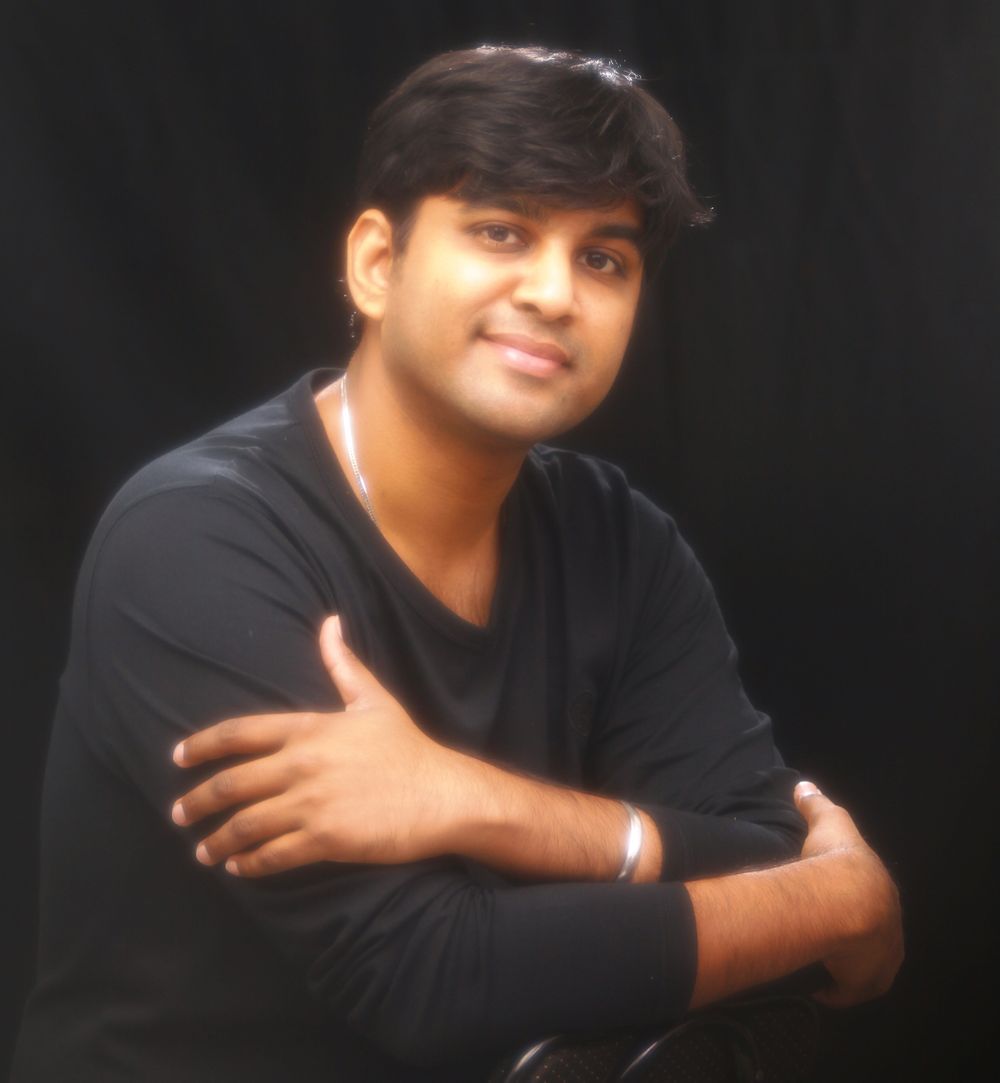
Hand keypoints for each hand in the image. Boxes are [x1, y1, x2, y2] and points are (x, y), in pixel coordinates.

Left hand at [171, 615, 468, 875]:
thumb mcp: (373, 700)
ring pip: (245, 825)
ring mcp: (312, 803)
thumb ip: (342, 664)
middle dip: (196, 802)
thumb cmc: (408, 747)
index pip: (238, 733)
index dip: (201, 746)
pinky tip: (238, 868)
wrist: (442, 792)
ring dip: (217, 840)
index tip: (178, 758)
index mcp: (309, 729)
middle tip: (180, 814)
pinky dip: (248, 864)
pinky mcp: (326, 839)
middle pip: (230, 784)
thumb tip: (329, 622)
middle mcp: (303, 764)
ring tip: (203, 850)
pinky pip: (272, 855)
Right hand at [793, 782, 903, 1005]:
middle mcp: (890, 927)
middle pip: (872, 935)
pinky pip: (849, 989)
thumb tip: (802, 785)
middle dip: (850, 935)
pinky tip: (814, 982)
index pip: (872, 898)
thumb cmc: (835, 859)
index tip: (831, 900)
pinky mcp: (864, 982)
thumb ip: (815, 803)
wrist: (842, 899)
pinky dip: (833, 988)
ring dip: (842, 964)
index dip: (852, 899)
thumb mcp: (827, 821)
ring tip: (815, 957)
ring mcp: (880, 958)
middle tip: (821, 932)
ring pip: (862, 964)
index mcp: (882, 890)